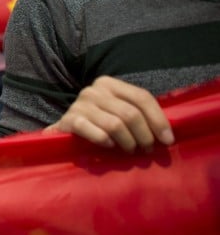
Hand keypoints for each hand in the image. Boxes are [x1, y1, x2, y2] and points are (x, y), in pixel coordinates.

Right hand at [46, 76, 172, 151]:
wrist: (66, 131)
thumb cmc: (99, 123)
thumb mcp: (118, 112)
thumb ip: (138, 115)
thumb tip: (167, 134)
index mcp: (109, 84)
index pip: (141, 97)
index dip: (158, 119)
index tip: (168, 140)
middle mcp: (93, 90)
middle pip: (130, 114)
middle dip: (145, 135)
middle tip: (147, 149)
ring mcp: (80, 104)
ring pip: (116, 125)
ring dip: (128, 142)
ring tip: (130, 150)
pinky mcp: (69, 120)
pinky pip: (98, 134)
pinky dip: (108, 143)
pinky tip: (110, 147)